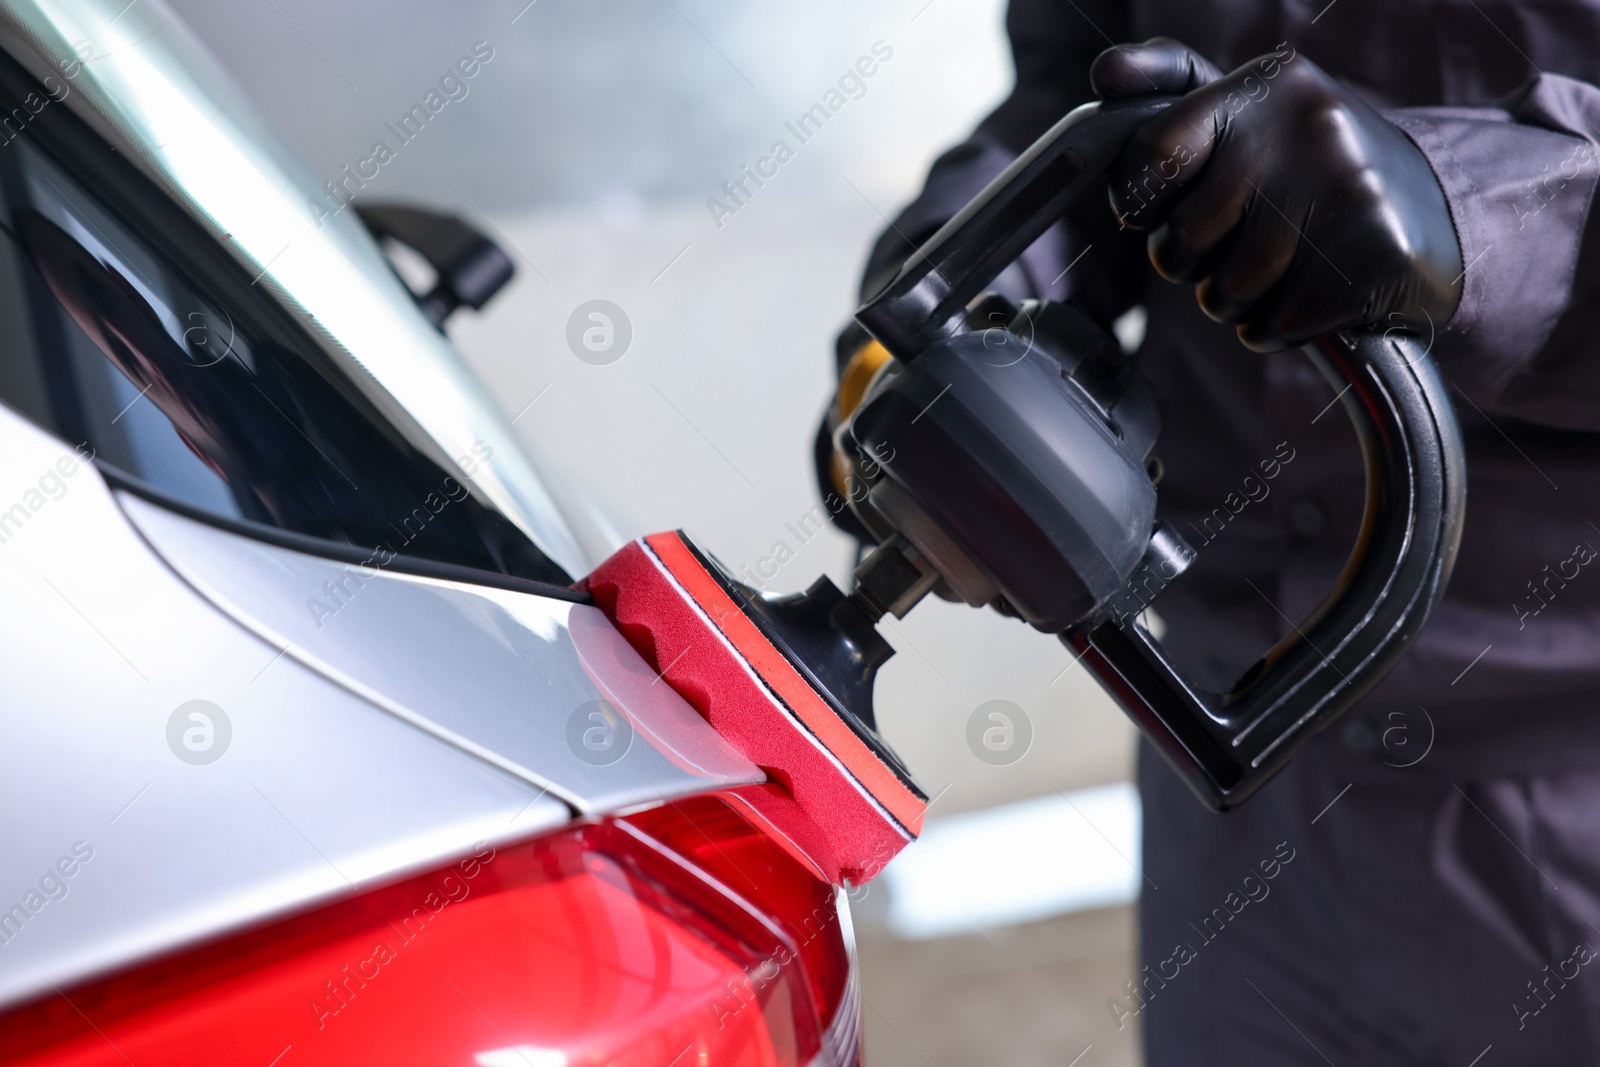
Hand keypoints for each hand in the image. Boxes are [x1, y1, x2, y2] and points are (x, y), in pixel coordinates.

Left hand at [1090, 39, 1462, 350]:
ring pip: (1224, 293)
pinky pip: (1270, 327)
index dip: (1139, 199)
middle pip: (1182, 239)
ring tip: (1278, 263)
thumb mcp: (1247, 108)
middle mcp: (1308, 129)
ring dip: (1234, 299)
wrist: (1433, 212)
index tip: (1158, 203)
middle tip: (1234, 237)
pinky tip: (1309, 291)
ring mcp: (1348, 192)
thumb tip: (1105, 75)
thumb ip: (1169, 88)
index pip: (1153, 153)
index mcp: (1265, 85)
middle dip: (1190, 259)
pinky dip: (1276, 327)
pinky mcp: (1373, 259)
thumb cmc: (1306, 167)